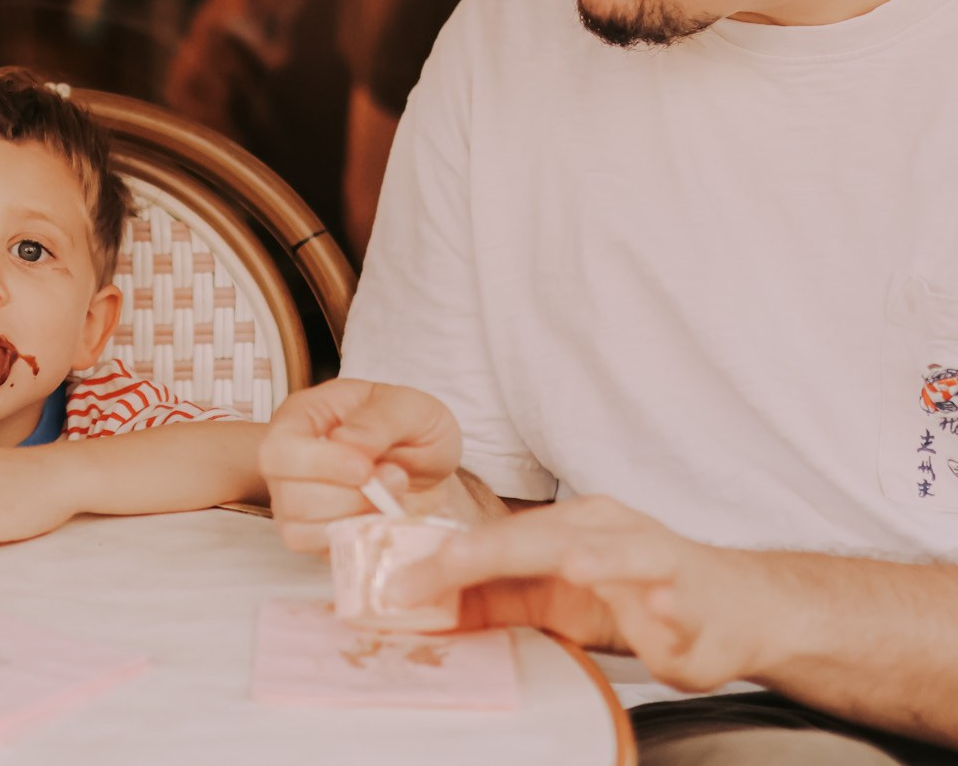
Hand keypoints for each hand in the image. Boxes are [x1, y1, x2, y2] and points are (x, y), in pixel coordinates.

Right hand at [260, 379, 462, 552]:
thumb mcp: (409, 408)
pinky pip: (317, 552)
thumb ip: (377, 420)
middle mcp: (289, 462)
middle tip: (394, 478)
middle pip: (288, 494)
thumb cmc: (413, 429)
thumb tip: (344, 442)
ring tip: (390, 499)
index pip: (280, 450)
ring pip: (298, 529)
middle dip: (347, 496)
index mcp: (302, 418)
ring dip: (353, 519)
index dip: (319, 465)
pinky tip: (380, 519)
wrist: (433, 466)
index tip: (366, 468)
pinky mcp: (315, 535)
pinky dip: (353, 541)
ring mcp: (297, 502)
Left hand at [390, 495, 767, 692]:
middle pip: (547, 538)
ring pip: (626, 555)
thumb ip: (497, 599)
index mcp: (569, 526)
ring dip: (600, 561)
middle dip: (496, 552)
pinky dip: (670, 609)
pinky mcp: (697, 603)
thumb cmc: (634, 595)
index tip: (402, 587)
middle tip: (452, 562)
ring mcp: (658, 562)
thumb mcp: (556, 597)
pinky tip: (660, 609)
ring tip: (574, 567)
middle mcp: (610, 531)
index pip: (499, 540)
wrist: (733, 606)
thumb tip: (427, 606)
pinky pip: (681, 605)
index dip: (449, 561)